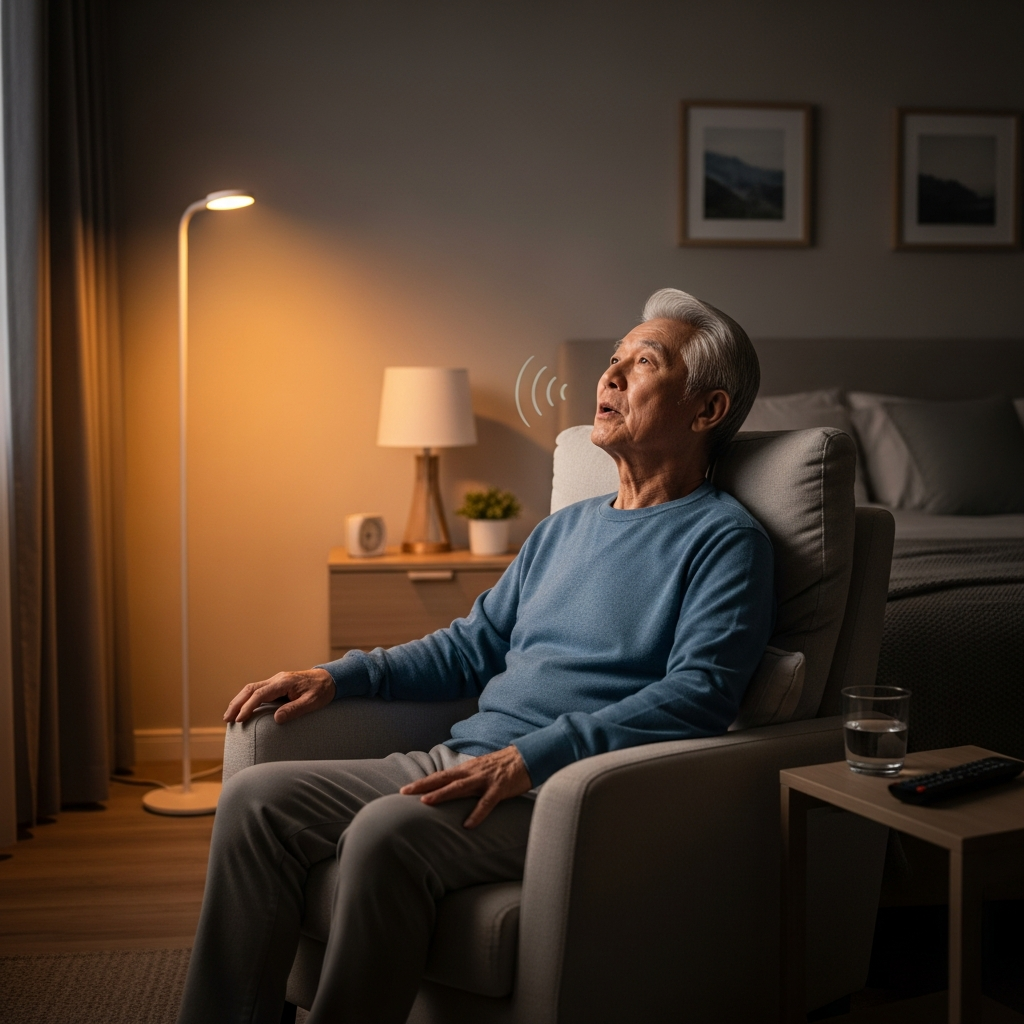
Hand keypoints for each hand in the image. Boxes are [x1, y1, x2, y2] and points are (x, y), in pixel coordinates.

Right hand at [223, 668, 334, 724]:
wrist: (329, 679)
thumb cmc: (322, 691)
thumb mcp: (312, 702)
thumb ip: (294, 709)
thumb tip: (276, 719)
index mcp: (284, 682)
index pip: (260, 694)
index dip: (248, 707)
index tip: (240, 719)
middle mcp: (277, 679)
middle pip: (250, 689)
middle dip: (237, 703)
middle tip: (227, 719)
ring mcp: (276, 681)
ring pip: (251, 689)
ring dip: (239, 701)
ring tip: (229, 716)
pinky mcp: (276, 685)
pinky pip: (257, 690)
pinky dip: (246, 699)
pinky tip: (242, 709)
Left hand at [400, 746, 532, 828]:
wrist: (527, 757)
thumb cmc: (504, 767)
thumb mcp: (481, 771)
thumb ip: (467, 780)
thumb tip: (451, 791)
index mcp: (468, 769)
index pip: (441, 775)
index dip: (423, 782)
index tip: (405, 789)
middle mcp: (473, 772)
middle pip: (444, 779)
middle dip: (423, 786)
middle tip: (404, 792)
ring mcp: (485, 779)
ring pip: (460, 787)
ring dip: (442, 794)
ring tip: (426, 802)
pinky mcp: (500, 788)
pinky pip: (487, 802)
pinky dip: (477, 813)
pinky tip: (468, 825)